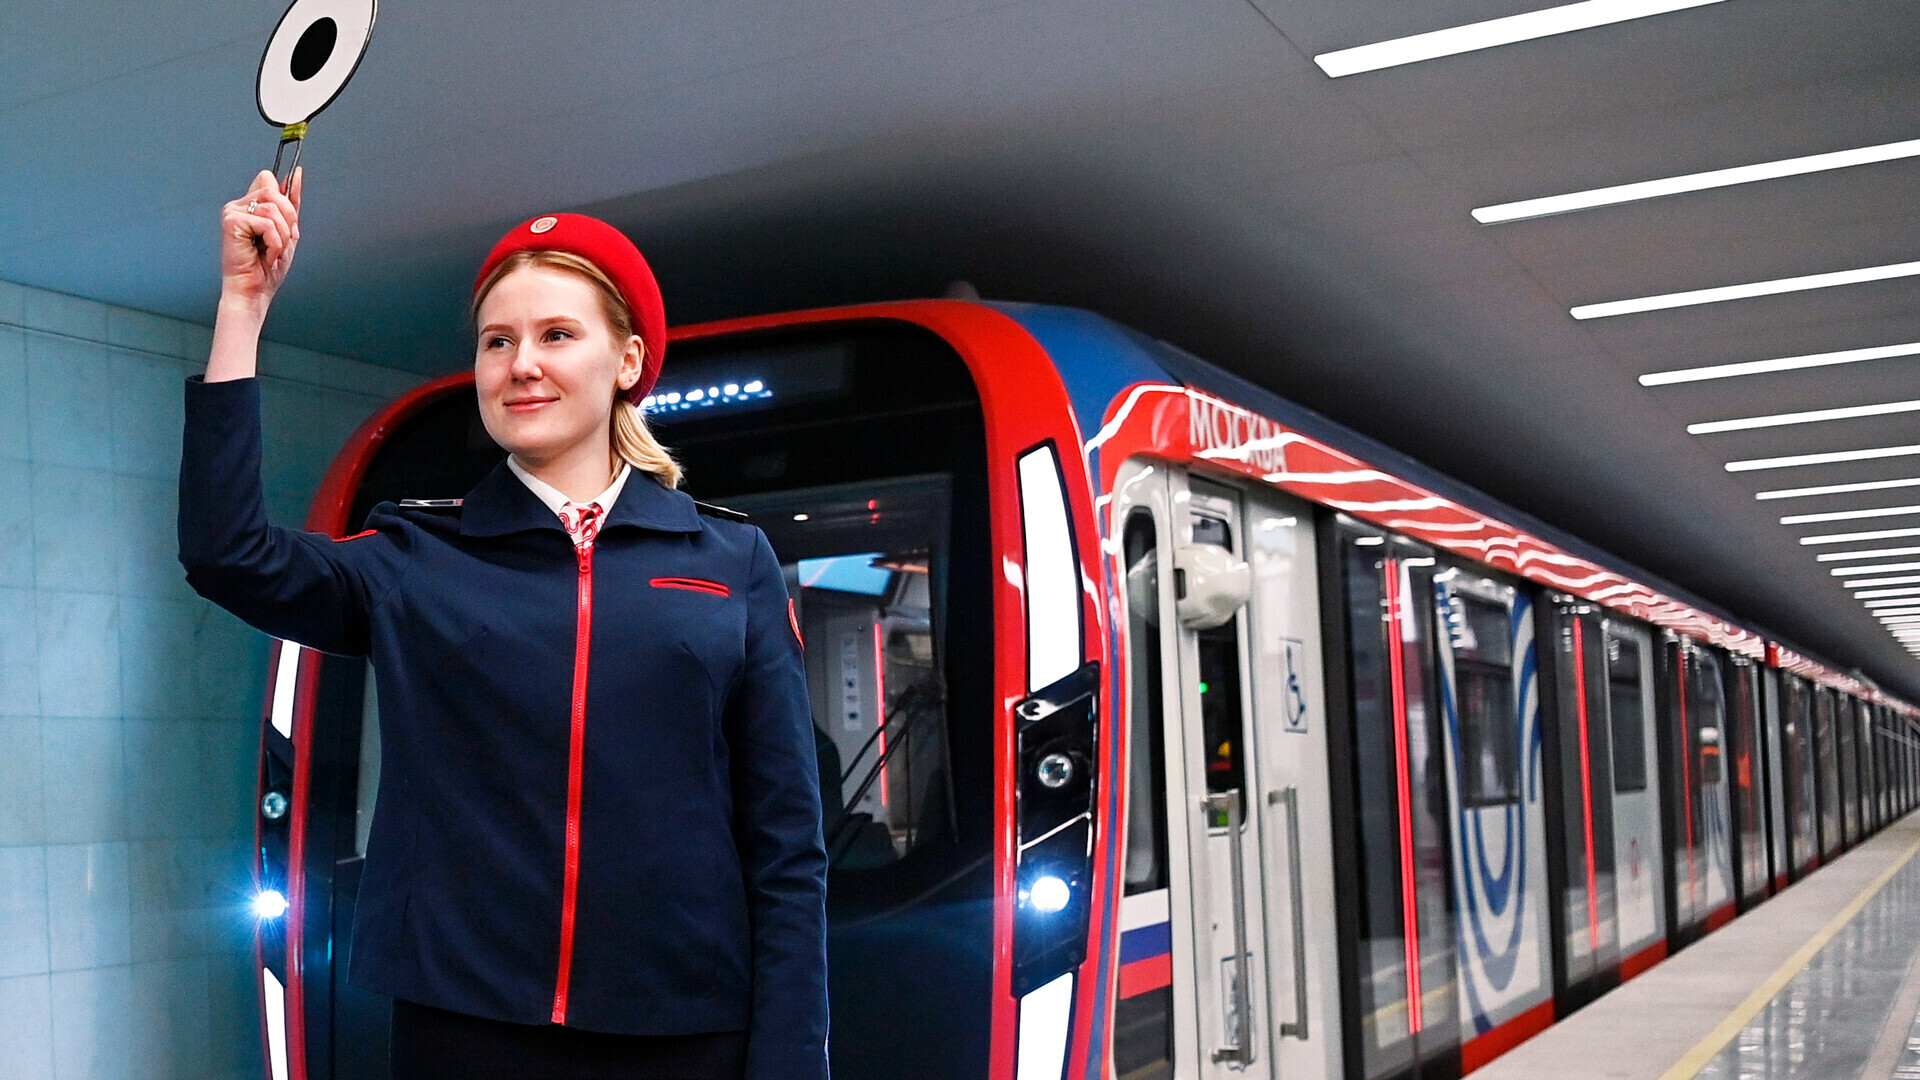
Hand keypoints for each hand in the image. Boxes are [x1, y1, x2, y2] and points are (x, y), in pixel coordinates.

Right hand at [219, 169, 301, 319]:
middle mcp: (239, 205)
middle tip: (282, 241)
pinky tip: (266, 254)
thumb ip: (290, 204)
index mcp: (251, 206)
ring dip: (282, 235)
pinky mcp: (231, 221)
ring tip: (272, 251)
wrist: (255, 290)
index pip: (269, 180)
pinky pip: (267, 223)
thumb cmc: (267, 267)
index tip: (292, 212)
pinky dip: (274, 243)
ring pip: (273, 208)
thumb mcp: (287, 231)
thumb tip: (296, 174)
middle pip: (274, 191)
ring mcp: (233, 211)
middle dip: (288, 218)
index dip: (286, 193)